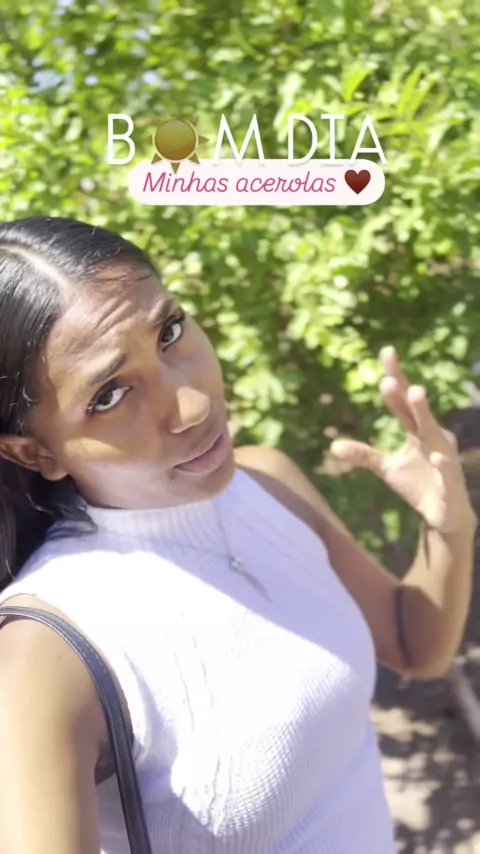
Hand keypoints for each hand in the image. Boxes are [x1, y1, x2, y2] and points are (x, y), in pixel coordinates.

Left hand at [330, 346, 476, 534]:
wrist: (445, 514)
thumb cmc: (418, 484)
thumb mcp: (387, 468)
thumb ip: (365, 454)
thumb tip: (333, 445)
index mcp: (417, 431)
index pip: (403, 401)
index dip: (395, 379)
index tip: (386, 352)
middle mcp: (433, 438)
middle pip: (417, 412)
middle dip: (405, 393)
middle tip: (389, 377)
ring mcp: (443, 458)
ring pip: (434, 433)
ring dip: (425, 413)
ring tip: (416, 393)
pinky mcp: (450, 483)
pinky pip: (446, 471)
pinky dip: (442, 464)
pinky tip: (437, 457)